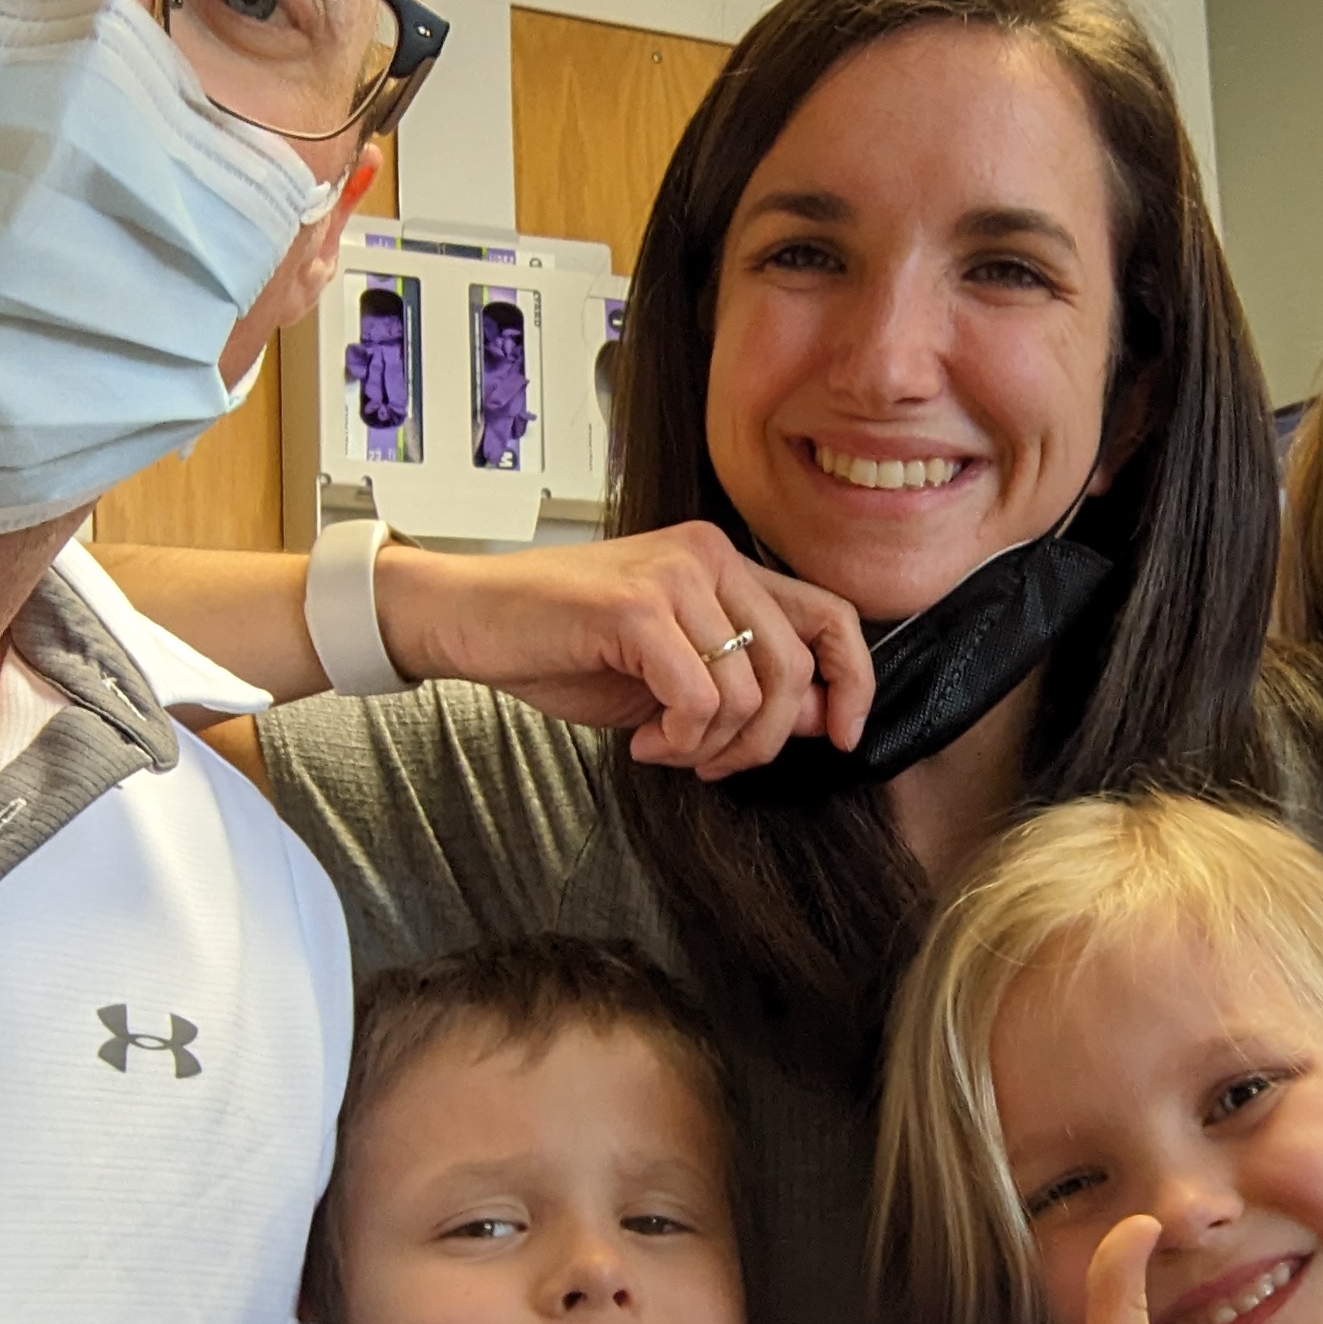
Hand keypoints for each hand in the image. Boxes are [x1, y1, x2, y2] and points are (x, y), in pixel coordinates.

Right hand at [377, 522, 873, 779]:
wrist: (469, 619)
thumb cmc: (562, 643)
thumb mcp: (670, 667)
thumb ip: (743, 679)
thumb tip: (822, 717)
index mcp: (724, 561)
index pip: (830, 615)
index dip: (853, 681)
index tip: (843, 738)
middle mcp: (708, 556)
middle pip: (794, 667)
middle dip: (766, 740)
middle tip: (716, 767)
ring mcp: (673, 577)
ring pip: (747, 692)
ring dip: (711, 747)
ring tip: (663, 747)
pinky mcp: (637, 608)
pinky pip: (699, 700)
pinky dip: (678, 741)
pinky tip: (641, 740)